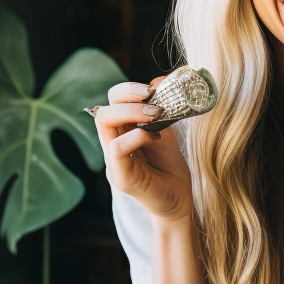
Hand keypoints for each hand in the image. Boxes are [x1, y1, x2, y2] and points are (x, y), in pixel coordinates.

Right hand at [95, 79, 193, 221]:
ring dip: (132, 111)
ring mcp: (114, 161)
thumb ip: (161, 110)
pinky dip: (137, 135)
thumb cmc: (170, 169)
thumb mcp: (166, 133)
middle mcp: (112, 145)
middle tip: (154, 99)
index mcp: (121, 133)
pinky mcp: (121, 177)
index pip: (111, 102)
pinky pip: (118, 148)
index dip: (128, 90)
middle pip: (103, 109)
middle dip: (127, 96)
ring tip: (157, 114)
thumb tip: (160, 80)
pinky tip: (155, 137)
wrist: (180, 203)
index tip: (154, 90)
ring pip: (104, 122)